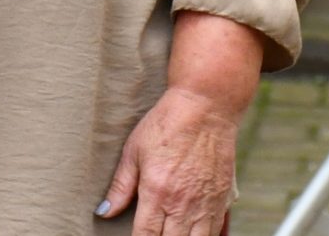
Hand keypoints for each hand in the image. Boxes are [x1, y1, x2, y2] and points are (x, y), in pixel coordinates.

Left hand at [97, 87, 239, 234]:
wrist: (206, 106)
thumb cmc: (167, 123)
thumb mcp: (134, 150)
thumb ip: (120, 186)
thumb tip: (104, 212)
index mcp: (157, 193)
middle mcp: (183, 204)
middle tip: (154, 233)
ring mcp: (206, 204)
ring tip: (174, 232)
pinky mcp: (224, 200)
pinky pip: (218, 232)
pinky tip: (195, 232)